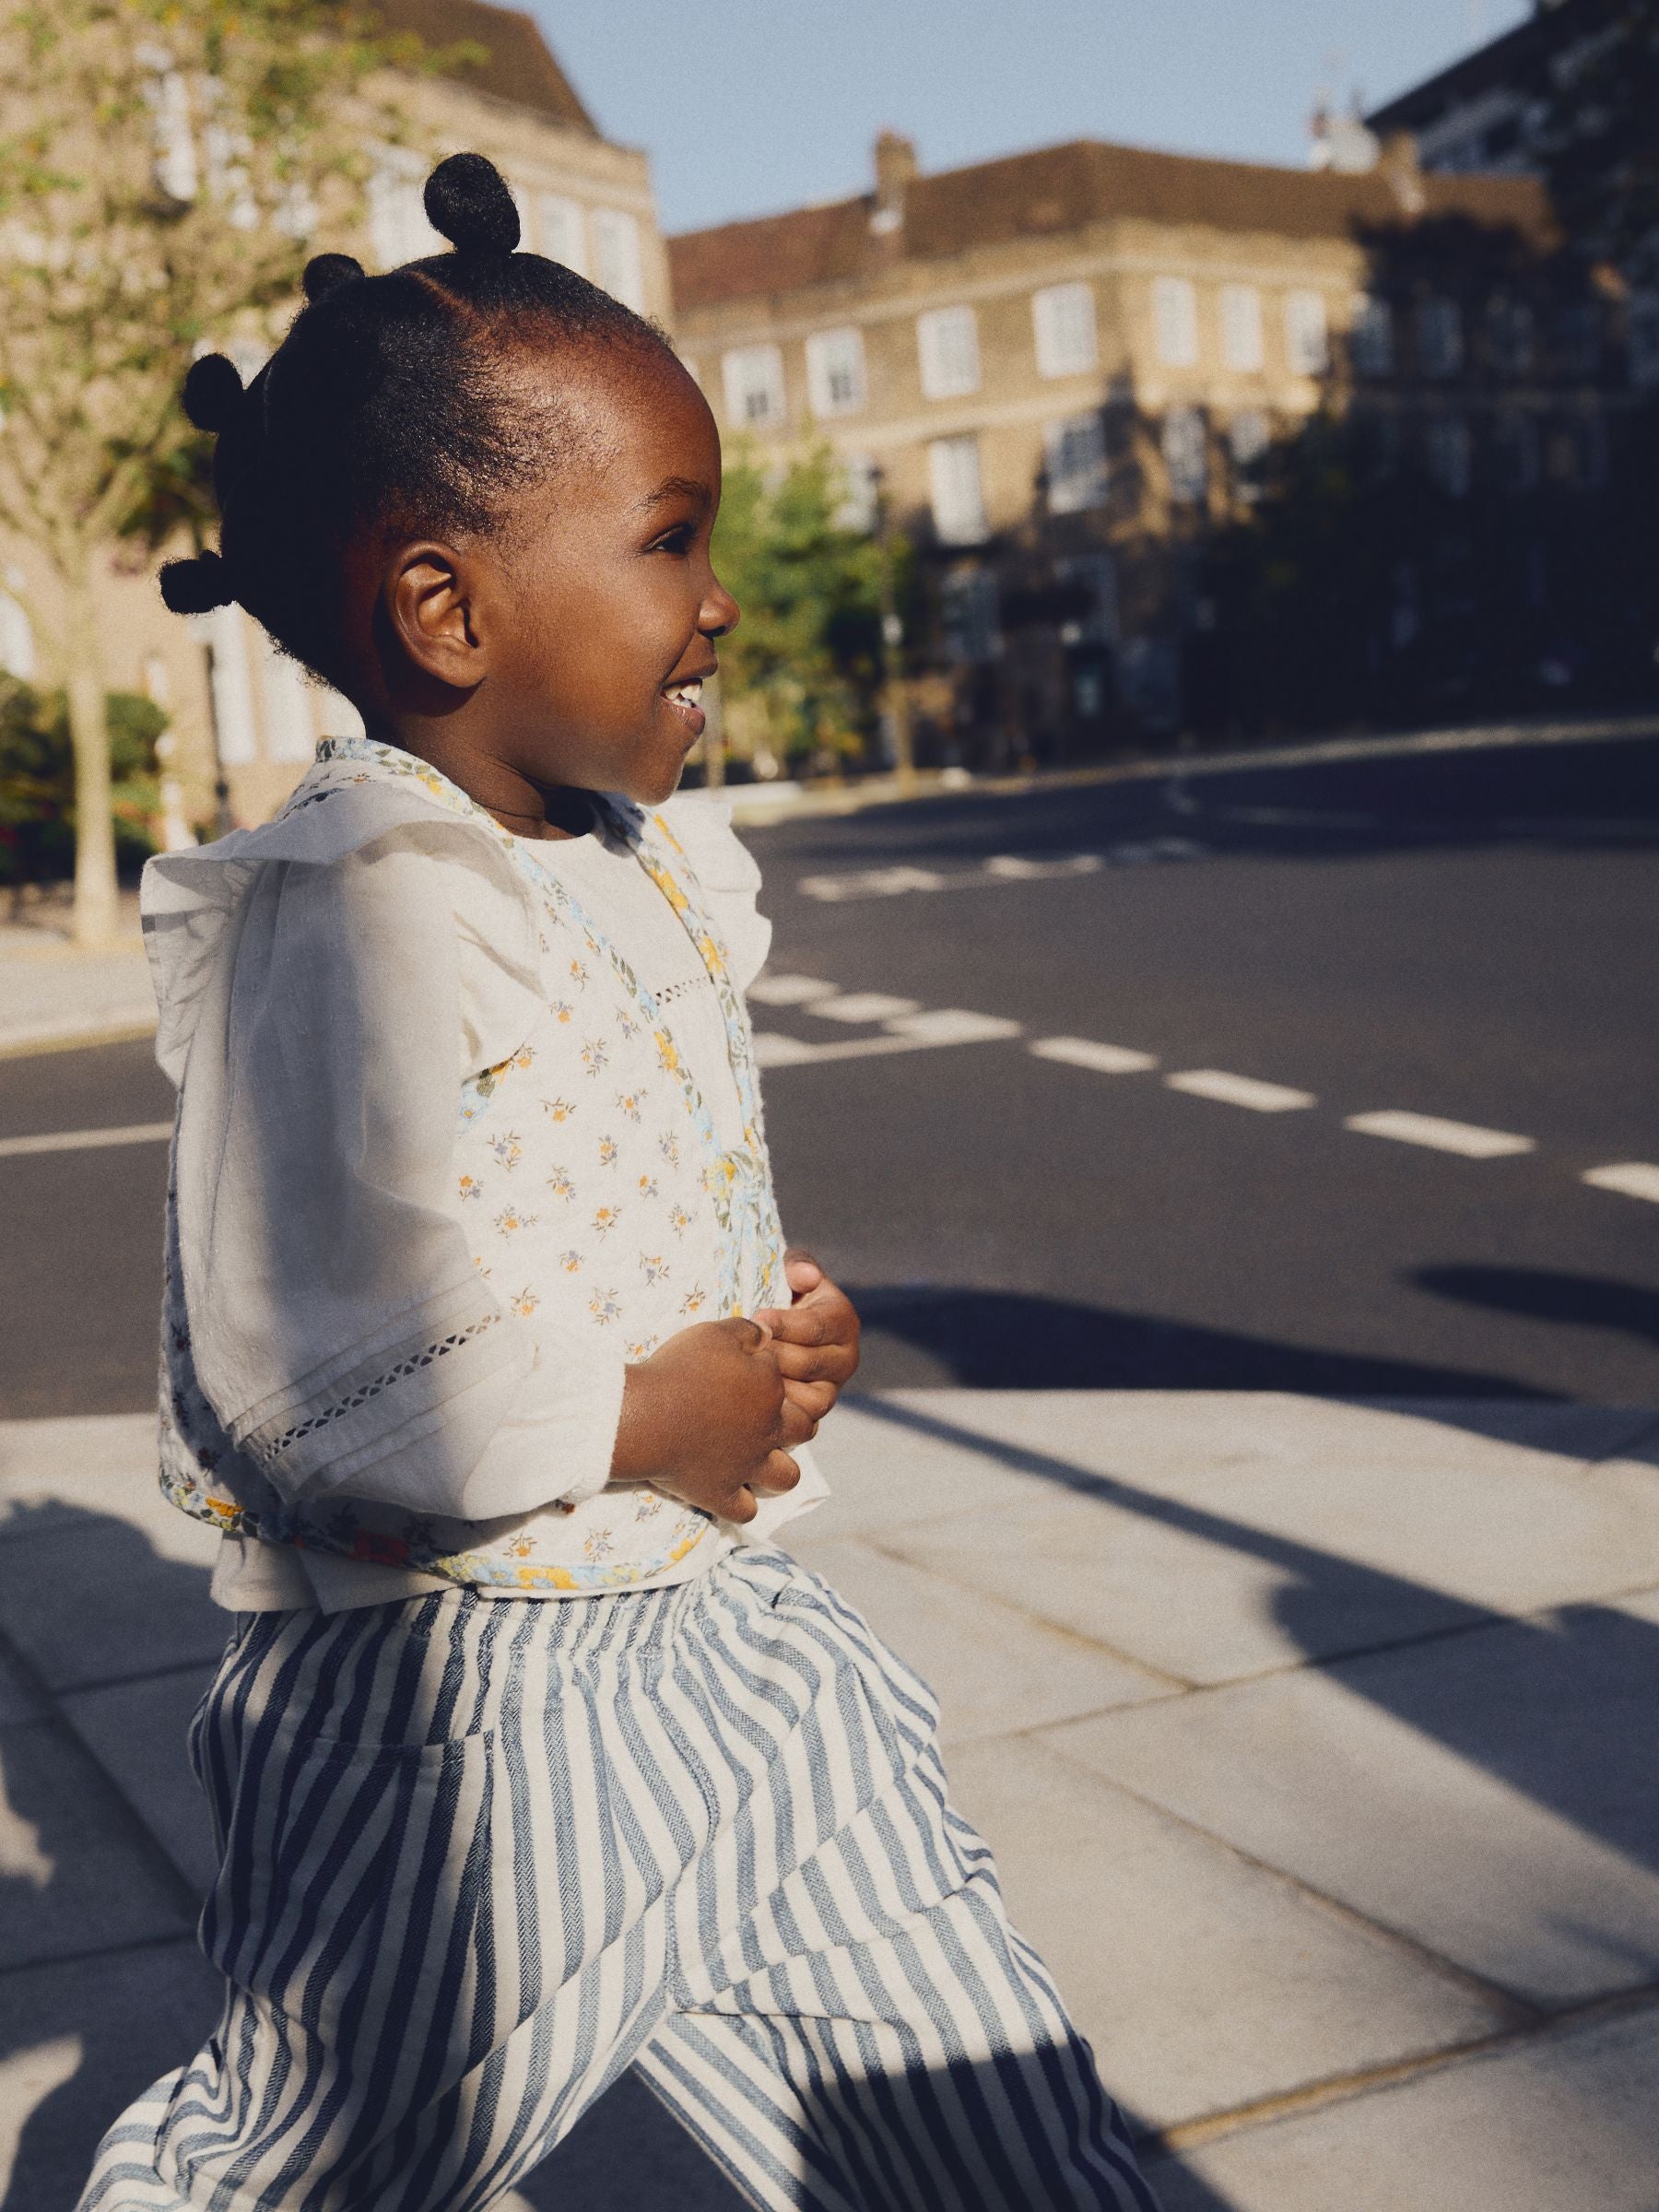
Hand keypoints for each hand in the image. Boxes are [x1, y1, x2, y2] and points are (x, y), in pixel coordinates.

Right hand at [610, 1317, 810, 1522]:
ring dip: (780, 1470)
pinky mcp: (721, 1494)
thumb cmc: (681, 1369)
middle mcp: (767, 1431)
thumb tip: (769, 1334)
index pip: (792, 1383)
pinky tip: (732, 1492)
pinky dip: (742, 1504)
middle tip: (770, 1419)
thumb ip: (748, 1332)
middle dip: (795, 1424)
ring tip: (762, 1461)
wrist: (647, 1415)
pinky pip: (745, 1511)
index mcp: (770, 1391)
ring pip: (787, 1477)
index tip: (753, 1374)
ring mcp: (747, 1466)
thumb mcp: (715, 1333)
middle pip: (804, 1431)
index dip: (775, 1378)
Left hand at [753, 1248, 860, 1425]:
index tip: (757, 1318)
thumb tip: (806, 1276)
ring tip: (745, 1373)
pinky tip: (751, 1398)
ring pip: (810, 1398)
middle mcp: (846, 1357)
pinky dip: (779, 1413)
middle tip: (744, 1348)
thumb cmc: (781, 1294)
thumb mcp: (790, 1271)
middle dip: (774, 1355)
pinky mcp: (815, 1412)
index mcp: (842, 1320)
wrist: (773, 1332)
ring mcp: (833, 1388)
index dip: (785, 1324)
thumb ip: (798, 1264)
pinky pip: (803, 1422)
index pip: (816, 1326)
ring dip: (775, 1386)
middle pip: (809, 1363)